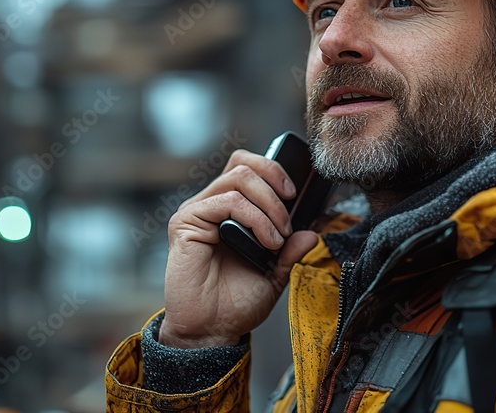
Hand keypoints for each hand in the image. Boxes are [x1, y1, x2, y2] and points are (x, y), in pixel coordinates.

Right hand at [159, 149, 318, 347]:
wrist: (211, 331)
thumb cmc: (235, 303)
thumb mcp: (274, 274)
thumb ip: (290, 252)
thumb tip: (311, 233)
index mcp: (227, 210)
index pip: (246, 166)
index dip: (272, 170)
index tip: (294, 194)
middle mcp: (209, 205)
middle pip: (242, 164)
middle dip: (274, 181)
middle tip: (288, 218)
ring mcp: (196, 212)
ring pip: (238, 178)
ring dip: (269, 205)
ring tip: (278, 237)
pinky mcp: (185, 223)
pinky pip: (226, 201)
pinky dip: (254, 218)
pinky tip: (265, 242)